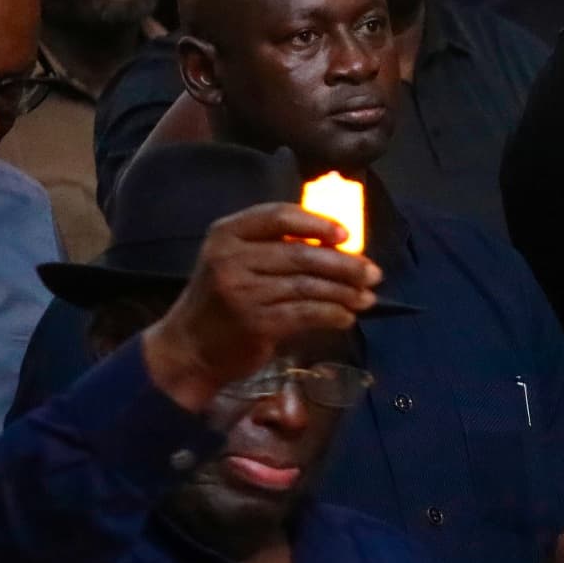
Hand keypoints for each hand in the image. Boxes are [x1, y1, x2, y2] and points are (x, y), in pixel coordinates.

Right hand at [140, 202, 380, 410]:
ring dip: (344, 292)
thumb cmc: (222, 300)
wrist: (190, 346)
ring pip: (307, 286)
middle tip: (373, 273)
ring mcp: (242, 291)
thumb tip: (336, 243)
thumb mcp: (235, 261)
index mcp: (227, 233)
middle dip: (345, 264)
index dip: (317, 223)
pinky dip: (332, 314)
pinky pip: (305, 313)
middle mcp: (231, 258)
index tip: (346, 234)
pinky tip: (346, 317)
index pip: (278, 216)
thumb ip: (272, 247)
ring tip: (367, 297)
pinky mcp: (255, 323)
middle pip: (301, 254)